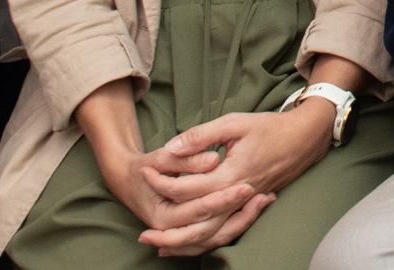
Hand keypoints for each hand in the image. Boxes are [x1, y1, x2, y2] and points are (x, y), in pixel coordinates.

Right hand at [75, 103, 265, 257]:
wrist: (127, 180)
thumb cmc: (145, 166)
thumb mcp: (159, 157)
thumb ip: (184, 159)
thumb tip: (213, 160)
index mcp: (163, 214)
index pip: (201, 209)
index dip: (224, 198)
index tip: (247, 184)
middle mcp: (175, 230)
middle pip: (214, 228)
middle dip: (241, 214)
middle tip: (263, 195)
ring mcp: (182, 232)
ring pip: (218, 236)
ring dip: (243, 221)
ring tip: (265, 200)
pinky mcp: (190, 229)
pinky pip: (217, 235)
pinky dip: (237, 224)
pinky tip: (257, 206)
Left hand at [128, 106, 333, 252]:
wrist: (304, 139)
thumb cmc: (268, 128)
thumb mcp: (233, 124)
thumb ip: (201, 136)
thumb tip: (171, 147)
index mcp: (231, 174)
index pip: (188, 189)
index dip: (162, 182)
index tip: (144, 172)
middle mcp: (237, 196)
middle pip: (197, 223)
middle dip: (169, 230)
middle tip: (143, 233)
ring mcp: (244, 205)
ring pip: (211, 234)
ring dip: (185, 243)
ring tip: (159, 246)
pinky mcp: (247, 208)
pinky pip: (224, 232)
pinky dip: (204, 241)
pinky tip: (187, 243)